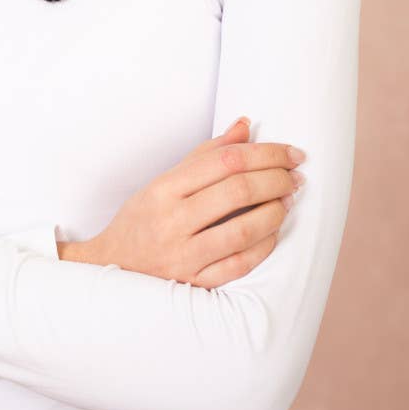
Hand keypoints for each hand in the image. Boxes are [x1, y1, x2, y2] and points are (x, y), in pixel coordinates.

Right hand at [64, 118, 305, 288]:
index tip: (289, 152)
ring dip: (275, 212)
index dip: (265, 153)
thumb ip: (206, 154)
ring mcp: (183, 255)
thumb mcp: (164, 180)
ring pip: (243, 230)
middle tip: (295, 175)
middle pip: (238, 192)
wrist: (113, 266)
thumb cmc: (143, 218)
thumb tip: (245, 126)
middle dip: (276, 179)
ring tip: (288, 200)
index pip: (225, 161)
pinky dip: (264, 246)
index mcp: (164, 188)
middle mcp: (173, 220)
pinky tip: (273, 232)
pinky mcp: (194, 283)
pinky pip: (240, 265)